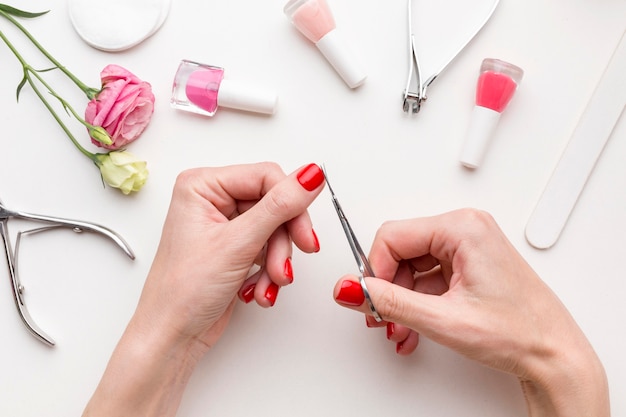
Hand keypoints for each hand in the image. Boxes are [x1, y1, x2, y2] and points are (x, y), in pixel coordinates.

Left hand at [137, 162, 324, 348]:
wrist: (172, 337)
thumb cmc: (182, 292)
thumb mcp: (238, 243)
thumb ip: (279, 206)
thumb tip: (311, 175)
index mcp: (203, 185)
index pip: (266, 176)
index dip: (291, 205)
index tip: (305, 234)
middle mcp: (212, 199)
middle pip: (274, 204)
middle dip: (282, 241)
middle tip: (284, 266)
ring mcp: (224, 224)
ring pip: (275, 229)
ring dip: (276, 261)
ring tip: (268, 284)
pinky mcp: (234, 246)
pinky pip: (268, 248)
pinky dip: (269, 271)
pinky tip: (257, 289)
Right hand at [333, 208, 608, 416]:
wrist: (554, 356)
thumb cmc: (520, 333)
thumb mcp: (443, 319)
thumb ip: (389, 301)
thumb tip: (350, 288)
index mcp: (463, 228)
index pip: (392, 236)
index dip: (374, 270)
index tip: (368, 298)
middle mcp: (466, 230)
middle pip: (400, 251)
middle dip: (387, 289)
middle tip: (380, 317)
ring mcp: (468, 247)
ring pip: (411, 267)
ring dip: (400, 301)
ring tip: (399, 330)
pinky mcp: (469, 265)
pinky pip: (427, 277)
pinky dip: (417, 303)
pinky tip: (414, 328)